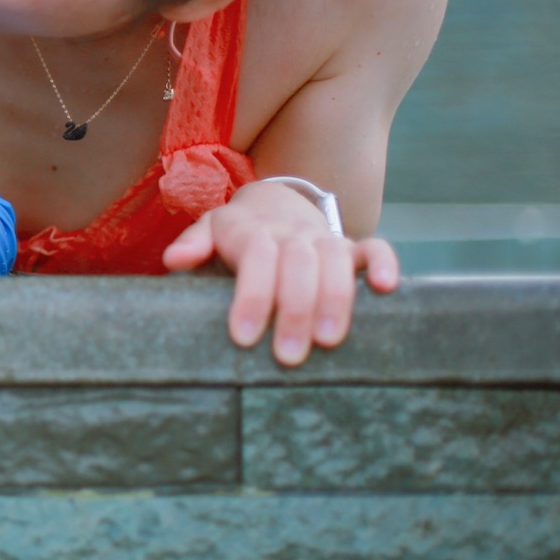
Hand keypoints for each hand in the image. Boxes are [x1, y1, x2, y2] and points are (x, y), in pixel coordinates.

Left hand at [163, 179, 399, 366]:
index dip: (252, 296)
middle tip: (288, 356)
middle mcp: (291, 233)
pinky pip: (375, 247)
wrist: (273, 203)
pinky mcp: (353, 246)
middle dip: (294, 310)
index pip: (255, 259)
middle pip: (298, 263)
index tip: (244, 338)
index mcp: (252, 232)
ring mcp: (324, 238)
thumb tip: (174, 261)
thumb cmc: (236, 234)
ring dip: (335, 298)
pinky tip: (386, 289)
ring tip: (329, 340)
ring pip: (336, 258)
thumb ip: (193, 245)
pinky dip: (384, 263)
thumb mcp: (209, 232)